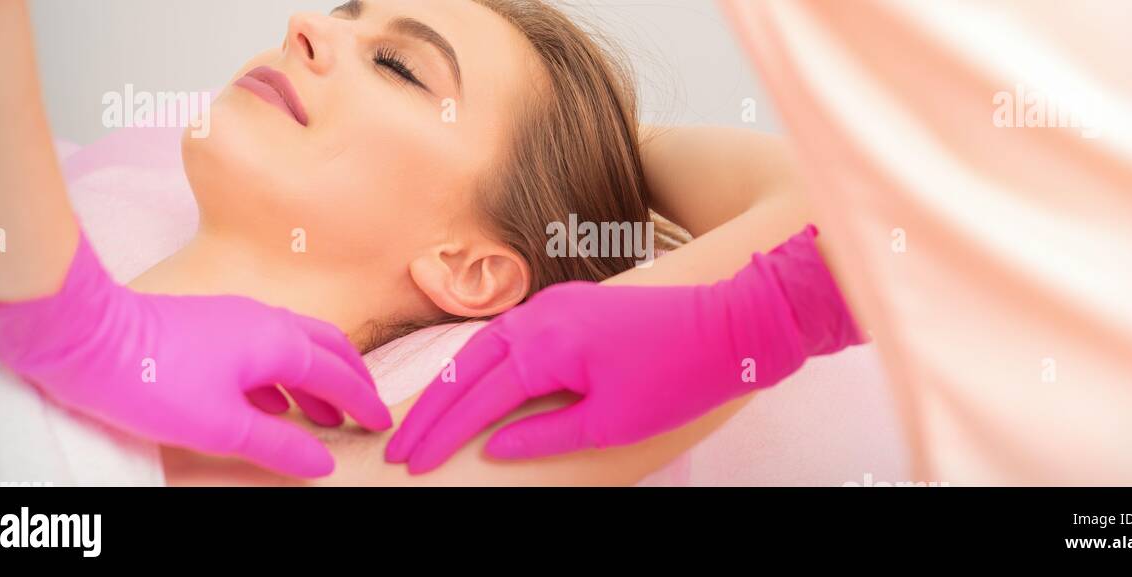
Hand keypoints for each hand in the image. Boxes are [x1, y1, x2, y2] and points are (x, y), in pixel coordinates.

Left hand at [0, 233, 390, 477]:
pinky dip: (283, 374)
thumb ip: (278, 444)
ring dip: (317, 377)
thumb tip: (320, 463)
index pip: (337, 375)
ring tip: (323, 413)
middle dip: (351, 378)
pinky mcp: (211, 324)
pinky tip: (271, 401)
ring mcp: (237, 318)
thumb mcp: (222, 425)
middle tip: (366, 407)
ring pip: (296, 345)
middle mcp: (266, 322)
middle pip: (327, 347)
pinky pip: (265, 347)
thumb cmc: (153, 378)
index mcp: (279, 342)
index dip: (362, 402)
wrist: (87, 337)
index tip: (380, 422)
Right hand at [386, 225, 861, 473]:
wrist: (732, 323)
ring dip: (452, 385)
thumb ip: (545, 434)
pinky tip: (475, 385)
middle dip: (431, 410)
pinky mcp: (570, 304)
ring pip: (483, 347)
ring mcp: (554, 305)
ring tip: (425, 421)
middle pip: (466, 368)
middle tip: (399, 448)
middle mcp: (540, 317)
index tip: (411, 464)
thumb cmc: (677, 376)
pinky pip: (510, 335)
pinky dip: (482, 364)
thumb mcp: (610, 421)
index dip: (441, 434)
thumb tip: (495, 448)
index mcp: (546, 345)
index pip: (476, 398)